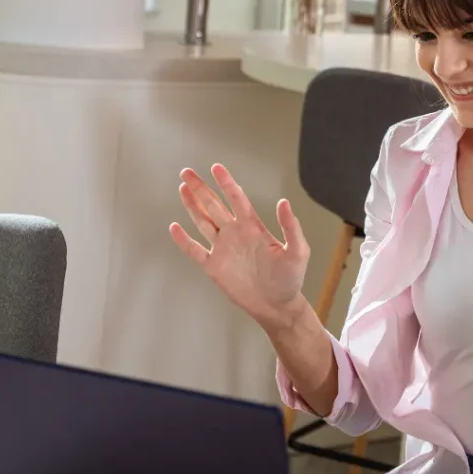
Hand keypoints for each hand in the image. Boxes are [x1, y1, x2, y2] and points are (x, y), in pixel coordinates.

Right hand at [169, 164, 309, 330]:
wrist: (277, 306)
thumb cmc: (290, 279)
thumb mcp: (297, 252)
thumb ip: (291, 228)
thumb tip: (284, 202)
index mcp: (253, 227)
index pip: (236, 199)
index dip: (226, 183)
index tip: (216, 167)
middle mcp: (235, 234)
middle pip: (213, 205)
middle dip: (200, 188)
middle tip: (186, 172)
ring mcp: (223, 249)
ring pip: (203, 222)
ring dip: (192, 206)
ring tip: (182, 188)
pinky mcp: (214, 267)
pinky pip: (195, 250)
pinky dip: (184, 240)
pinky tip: (175, 227)